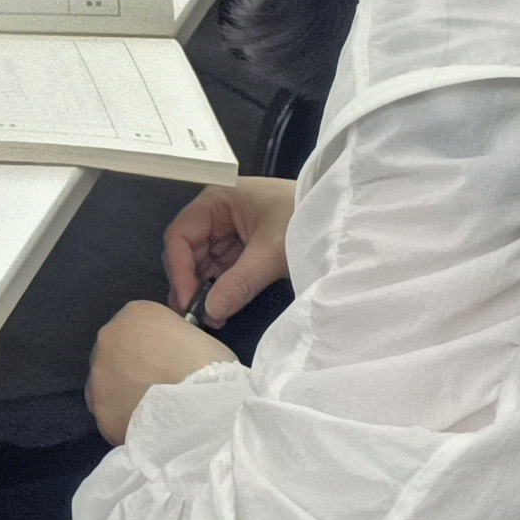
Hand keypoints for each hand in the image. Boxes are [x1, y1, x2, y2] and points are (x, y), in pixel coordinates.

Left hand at [90, 299, 233, 444]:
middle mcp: (107, 339)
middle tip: (158, 388)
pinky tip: (148, 428)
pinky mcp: (101, 412)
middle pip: (115, 354)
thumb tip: (170, 356)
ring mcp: (98, 377)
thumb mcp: (195, 335)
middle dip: (131, 369)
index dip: (151, 349)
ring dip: (124, 395)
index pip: (136, 327)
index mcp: (135, 313)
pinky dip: (126, 422)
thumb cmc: (210, 366)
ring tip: (153, 412)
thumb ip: (172, 340)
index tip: (165, 364)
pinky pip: (111, 416)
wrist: (201, 407)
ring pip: (107, 386)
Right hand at [163, 177, 298, 322]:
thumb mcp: (271, 251)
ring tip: (212, 318)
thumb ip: (239, 282)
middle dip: (191, 284)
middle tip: (196, 316)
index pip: (180, 235)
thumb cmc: (303, 220)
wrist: (340, 218)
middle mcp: (215, 214)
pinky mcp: (242, 248)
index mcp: (215, 201)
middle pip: (188, 251)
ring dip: (205, 290)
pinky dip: (220, 290)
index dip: (179, 269)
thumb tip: (210, 312)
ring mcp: (228, 231)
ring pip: (203, 264)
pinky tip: (222, 309)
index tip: (187, 301)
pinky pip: (221, 270)